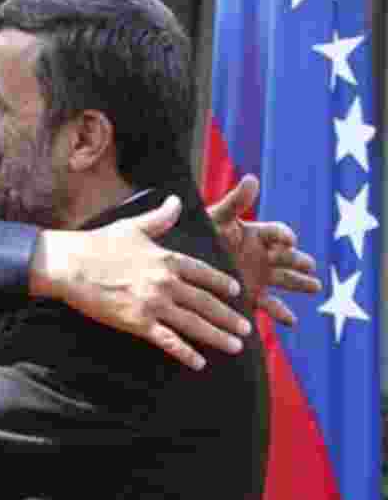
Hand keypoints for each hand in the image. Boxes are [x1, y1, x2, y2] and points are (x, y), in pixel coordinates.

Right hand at [31, 195, 247, 370]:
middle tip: (247, 328)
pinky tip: (199, 363)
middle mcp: (166, 282)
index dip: (222, 283)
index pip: (204, 272)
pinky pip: (168, 341)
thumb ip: (160, 217)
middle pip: (206, 302)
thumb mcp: (133, 226)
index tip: (236, 291)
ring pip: (194, 324)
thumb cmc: (98, 244)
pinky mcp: (138, 322)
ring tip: (236, 346)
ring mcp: (154, 304)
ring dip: (218, 337)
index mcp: (167, 258)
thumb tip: (177, 200)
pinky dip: (186, 353)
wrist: (70, 264)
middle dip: (229, 317)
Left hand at [207, 174, 319, 325]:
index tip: (288, 241)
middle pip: (288, 257)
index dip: (284, 235)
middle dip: (299, 261)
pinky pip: (271, 305)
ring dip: (301, 283)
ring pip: (287, 280)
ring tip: (316, 286)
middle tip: (310, 265)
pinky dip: (282, 313)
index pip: (277, 233)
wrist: (183, 266)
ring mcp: (259, 276)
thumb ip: (235, 202)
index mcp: (255, 234)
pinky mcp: (252, 296)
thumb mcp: (216, 219)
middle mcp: (261, 255)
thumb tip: (252, 179)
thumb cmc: (199, 236)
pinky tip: (292, 320)